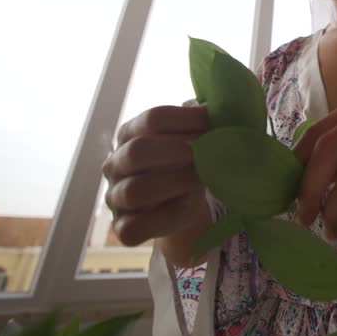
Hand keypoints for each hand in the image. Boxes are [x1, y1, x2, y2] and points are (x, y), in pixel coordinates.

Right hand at [103, 102, 209, 252]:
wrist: (179, 204)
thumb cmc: (183, 163)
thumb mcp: (191, 137)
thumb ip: (199, 122)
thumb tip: (220, 108)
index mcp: (130, 133)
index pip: (154, 118)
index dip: (187, 120)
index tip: (213, 125)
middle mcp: (116, 163)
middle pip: (138, 151)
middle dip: (178, 151)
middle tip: (206, 155)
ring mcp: (116, 196)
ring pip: (136, 190)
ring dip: (175, 184)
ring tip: (200, 180)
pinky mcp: (123, 227)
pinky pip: (136, 226)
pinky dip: (165, 218)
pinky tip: (186, 207)